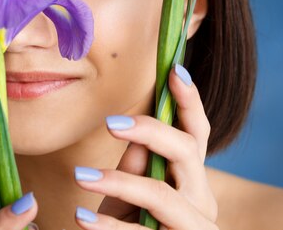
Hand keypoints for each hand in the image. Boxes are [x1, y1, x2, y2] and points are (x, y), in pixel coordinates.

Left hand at [74, 65, 218, 229]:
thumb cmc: (136, 228)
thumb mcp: (132, 194)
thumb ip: (135, 165)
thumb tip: (131, 132)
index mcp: (192, 178)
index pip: (198, 132)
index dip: (190, 100)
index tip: (175, 69)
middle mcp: (202, 200)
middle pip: (188, 151)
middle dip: (151, 131)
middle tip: (110, 124)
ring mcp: (194, 228)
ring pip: (163, 195)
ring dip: (120, 183)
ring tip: (80, 177)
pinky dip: (109, 227)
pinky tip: (81, 220)